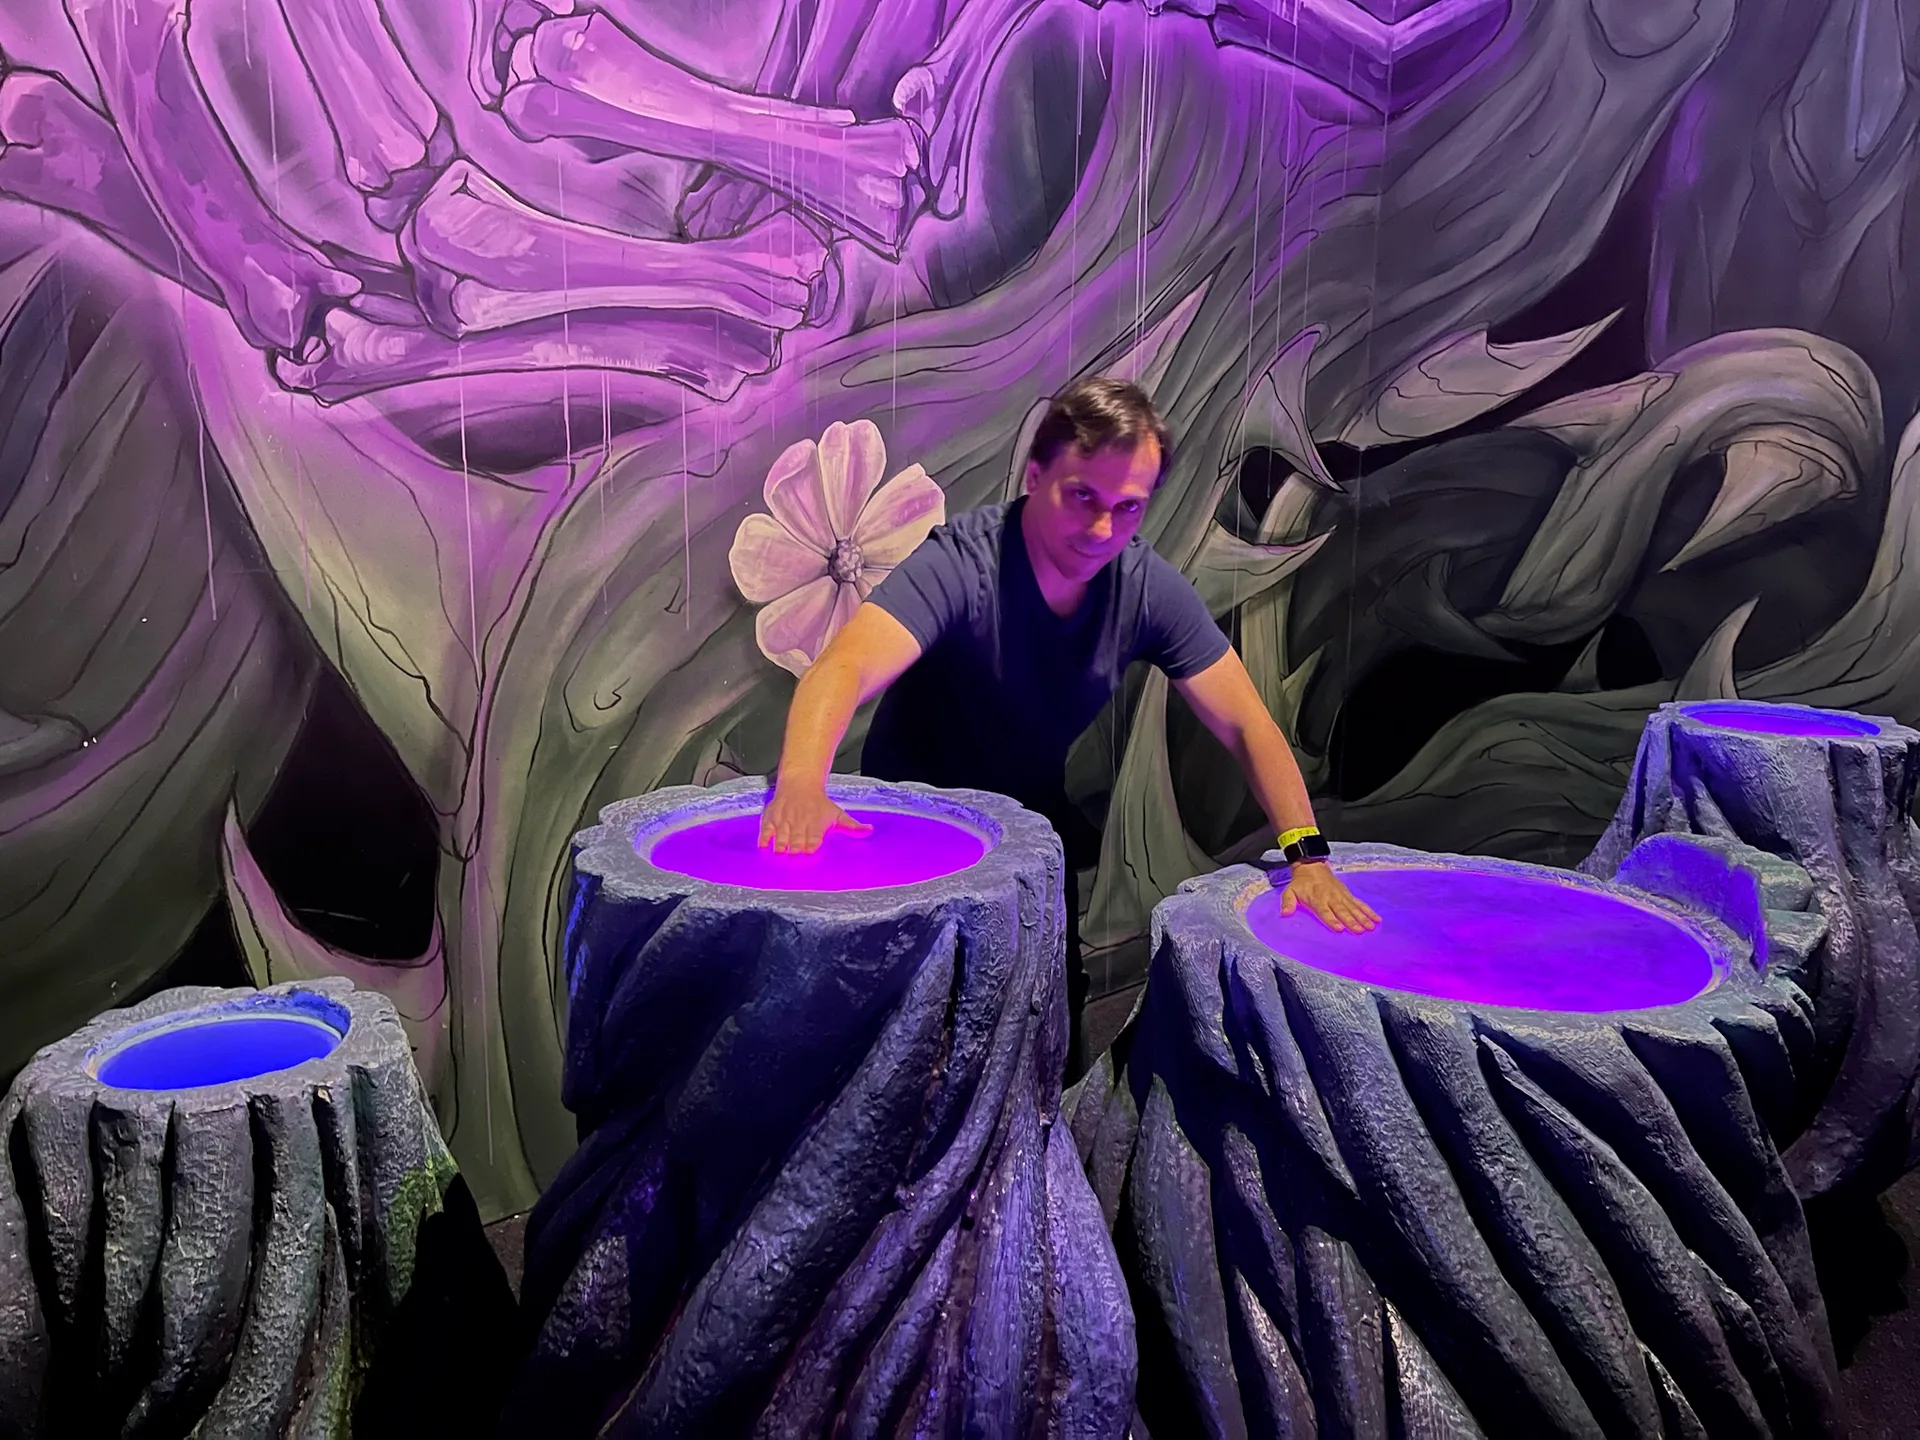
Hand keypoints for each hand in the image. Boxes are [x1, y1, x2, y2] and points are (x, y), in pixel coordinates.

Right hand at [758, 784, 873, 853]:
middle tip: (794, 859)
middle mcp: (799, 823)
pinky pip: (765, 830)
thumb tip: (870, 831)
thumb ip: (852, 827)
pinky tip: (764, 846)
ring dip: (780, 846)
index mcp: (816, 825)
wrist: (800, 783)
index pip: (813, 839)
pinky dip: (764, 838)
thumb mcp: (838, 814)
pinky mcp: (770, 818)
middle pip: (796, 841)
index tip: (810, 852)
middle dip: (795, 850)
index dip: (811, 846)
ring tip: (780, 854)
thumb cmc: (820, 803)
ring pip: (780, 837)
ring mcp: (784, 821)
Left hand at [1279, 861, 1380, 932]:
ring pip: (1353, 908)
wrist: (1312, 866)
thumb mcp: (1290, 891)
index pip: (1324, 911)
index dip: (1331, 919)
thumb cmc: (1301, 883)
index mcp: (1317, 898)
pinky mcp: (1348, 895)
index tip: (1339, 928)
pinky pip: (1359, 903)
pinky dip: (1368, 911)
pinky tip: (1376, 919)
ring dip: (1362, 917)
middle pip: (1342, 911)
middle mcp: (1331, 897)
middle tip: (1359, 930)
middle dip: (1351, 921)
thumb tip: (1284, 914)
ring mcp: (1341, 896)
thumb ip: (1288, 902)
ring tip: (1370, 927)